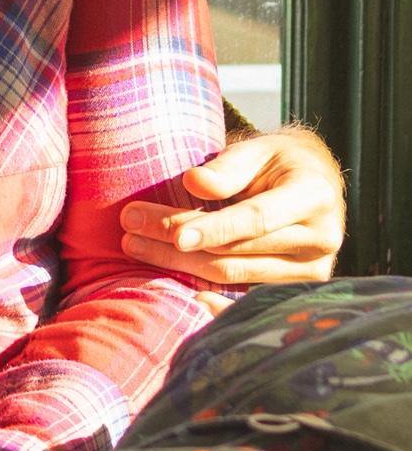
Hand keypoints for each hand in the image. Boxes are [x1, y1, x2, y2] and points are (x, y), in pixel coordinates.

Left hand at [121, 126, 345, 294]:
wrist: (313, 181)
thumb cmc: (278, 161)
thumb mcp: (257, 150)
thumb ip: (228, 168)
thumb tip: (194, 184)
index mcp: (314, 197)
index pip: (256, 219)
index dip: (215, 228)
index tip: (176, 235)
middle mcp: (320, 239)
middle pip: (237, 249)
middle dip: (178, 240)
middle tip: (130, 225)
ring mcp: (310, 269)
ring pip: (235, 274)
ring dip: (181, 263)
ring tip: (134, 243)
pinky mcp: (293, 287)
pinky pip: (247, 298)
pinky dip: (216, 300)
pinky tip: (186, 296)